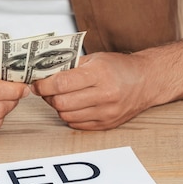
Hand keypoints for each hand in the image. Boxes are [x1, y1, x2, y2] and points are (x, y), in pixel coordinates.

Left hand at [30, 52, 149, 129]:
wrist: (146, 81)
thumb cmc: (120, 67)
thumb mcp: (95, 58)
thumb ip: (70, 66)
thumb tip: (44, 74)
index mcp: (99, 73)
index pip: (61, 83)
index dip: (43, 84)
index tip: (36, 83)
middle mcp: (104, 95)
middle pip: (61, 102)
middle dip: (48, 96)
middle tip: (45, 89)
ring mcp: (106, 112)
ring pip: (67, 116)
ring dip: (58, 106)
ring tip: (60, 96)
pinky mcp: (107, 124)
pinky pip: (77, 125)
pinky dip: (70, 116)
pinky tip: (73, 105)